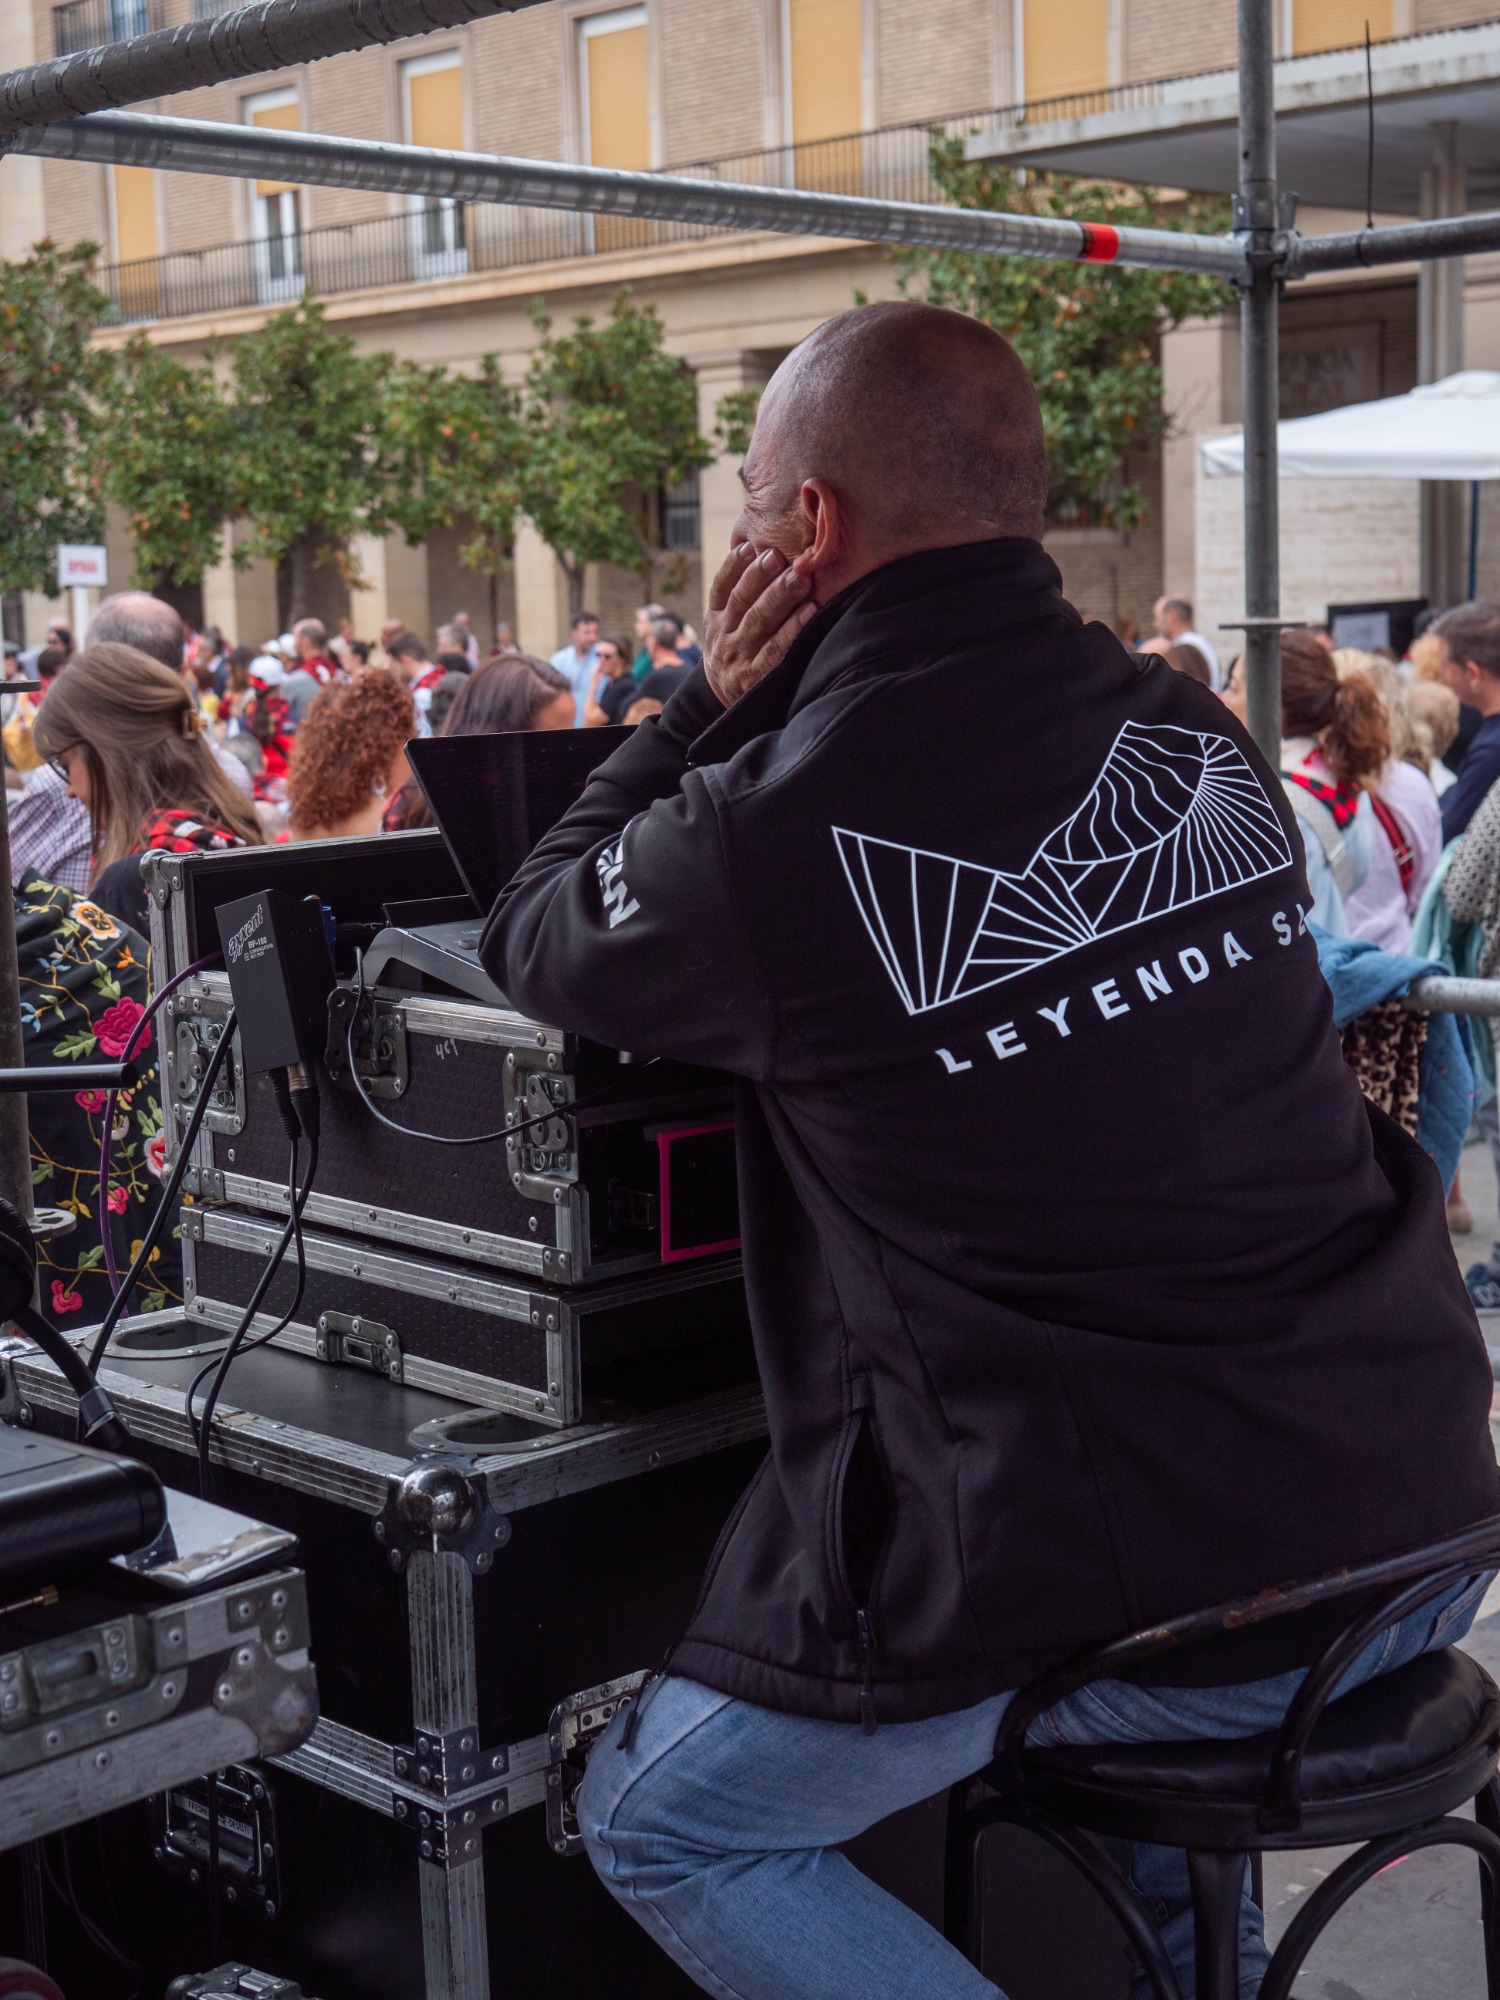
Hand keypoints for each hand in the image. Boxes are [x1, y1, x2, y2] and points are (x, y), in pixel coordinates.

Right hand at [703, 544, 814, 707]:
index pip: (721, 588)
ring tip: (800, 577)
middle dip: (760, 576)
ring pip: (758, 621)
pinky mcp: (757, 678)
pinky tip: (809, 612)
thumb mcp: (724, 631)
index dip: (734, 566)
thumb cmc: (735, 657)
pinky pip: (776, 650)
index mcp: (715, 621)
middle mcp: (724, 638)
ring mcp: (740, 658)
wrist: (726, 709)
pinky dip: (792, 629)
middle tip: (780, 556)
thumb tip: (761, 554)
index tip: (751, 546)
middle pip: (741, 601)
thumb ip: (737, 601)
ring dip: (779, 596)